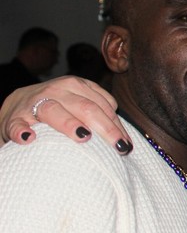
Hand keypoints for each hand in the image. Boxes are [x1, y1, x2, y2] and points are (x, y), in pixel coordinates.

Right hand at [1, 76, 131, 153]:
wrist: (19, 104)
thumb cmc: (59, 107)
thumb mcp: (80, 102)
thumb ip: (100, 112)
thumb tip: (124, 137)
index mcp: (77, 85)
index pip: (103, 106)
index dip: (117, 126)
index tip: (126, 145)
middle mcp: (58, 90)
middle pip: (86, 108)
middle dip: (105, 128)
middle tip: (118, 147)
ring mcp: (34, 103)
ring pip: (53, 110)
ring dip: (68, 123)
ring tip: (83, 137)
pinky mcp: (14, 118)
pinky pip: (17, 124)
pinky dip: (22, 131)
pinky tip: (29, 138)